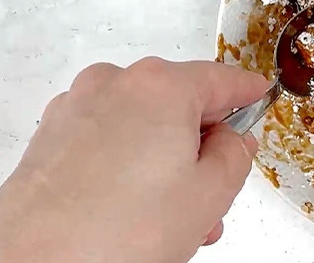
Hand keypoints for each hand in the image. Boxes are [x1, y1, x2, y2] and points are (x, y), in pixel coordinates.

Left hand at [0, 58, 269, 262]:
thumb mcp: (210, 194)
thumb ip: (237, 155)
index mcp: (161, 87)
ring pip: (145, 125)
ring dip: (168, 162)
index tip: (258, 95)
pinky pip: (111, 137)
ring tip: (176, 216)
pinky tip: (138, 209)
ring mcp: (79, 108)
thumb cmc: (114, 234)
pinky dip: (132, 163)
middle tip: (216, 190)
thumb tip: (235, 141)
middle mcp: (116, 85)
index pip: (222, 79)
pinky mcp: (55, 135)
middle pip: (181, 104)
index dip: (248, 93)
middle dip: (203, 147)